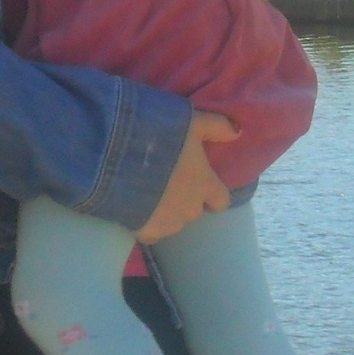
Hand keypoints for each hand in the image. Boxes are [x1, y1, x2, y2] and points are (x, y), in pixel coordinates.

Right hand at [135, 111, 237, 243]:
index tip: (201, 183)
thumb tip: (239, 132)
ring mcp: (167, 223)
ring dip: (167, 211)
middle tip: (168, 179)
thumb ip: (217, 126)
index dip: (213, 193)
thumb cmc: (158, 135)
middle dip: (186, 199)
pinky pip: (152, 234)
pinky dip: (147, 224)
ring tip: (149, 192)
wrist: (114, 155)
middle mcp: (190, 208)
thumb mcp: (192, 120)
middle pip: (195, 210)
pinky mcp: (143, 231)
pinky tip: (136, 208)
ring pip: (174, 222)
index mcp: (204, 184)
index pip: (221, 200)